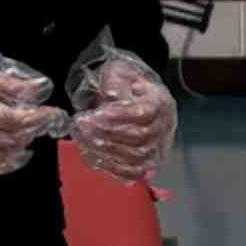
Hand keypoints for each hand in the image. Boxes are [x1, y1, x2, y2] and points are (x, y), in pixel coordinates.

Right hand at [0, 48, 56, 180]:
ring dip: (18, 149)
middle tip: (39, 122)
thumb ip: (6, 83)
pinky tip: (11, 157)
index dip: (36, 118)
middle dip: (30, 132)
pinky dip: (0, 167)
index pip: (13, 120)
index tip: (51, 113)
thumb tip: (39, 88)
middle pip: (9, 140)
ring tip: (26, 136)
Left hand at [73, 56, 178, 187]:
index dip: (120, 115)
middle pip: (140, 137)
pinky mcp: (148, 163)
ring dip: (106, 150)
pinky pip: (134, 173)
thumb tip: (110, 94)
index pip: (145, 112)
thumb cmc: (126, 86)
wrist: (136, 99)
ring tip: (83, 139)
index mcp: (160, 102)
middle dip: (107, 133)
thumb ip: (115, 79)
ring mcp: (158, 147)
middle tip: (82, 125)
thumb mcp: (120, 72)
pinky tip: (94, 156)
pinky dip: (113, 169)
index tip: (97, 113)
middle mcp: (163, 126)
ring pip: (136, 158)